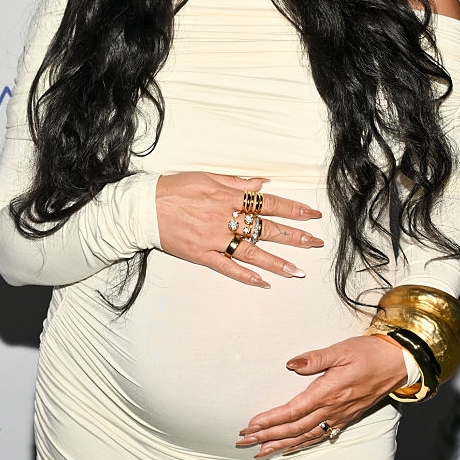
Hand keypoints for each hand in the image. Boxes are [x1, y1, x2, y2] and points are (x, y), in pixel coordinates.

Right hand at [155, 171, 322, 287]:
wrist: (145, 207)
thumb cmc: (175, 188)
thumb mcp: (207, 176)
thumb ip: (237, 182)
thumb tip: (262, 184)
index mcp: (228, 196)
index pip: (268, 204)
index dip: (292, 209)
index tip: (311, 214)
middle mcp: (224, 218)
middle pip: (265, 229)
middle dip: (293, 236)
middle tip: (314, 243)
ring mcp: (213, 239)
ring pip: (251, 252)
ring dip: (276, 262)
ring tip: (297, 271)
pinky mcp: (201, 255)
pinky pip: (226, 267)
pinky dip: (245, 275)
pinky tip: (263, 282)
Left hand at [237, 335, 407, 456]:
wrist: (397, 363)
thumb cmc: (369, 353)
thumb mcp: (341, 349)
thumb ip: (315, 358)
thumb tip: (291, 364)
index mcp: (329, 391)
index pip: (294, 410)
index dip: (271, 420)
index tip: (252, 425)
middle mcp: (333, 408)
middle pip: (295, 428)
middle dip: (268, 436)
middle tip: (244, 442)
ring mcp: (340, 416)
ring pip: (306, 436)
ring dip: (282, 444)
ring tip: (261, 451)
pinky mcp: (345, 418)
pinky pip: (319, 436)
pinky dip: (301, 444)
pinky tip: (289, 448)